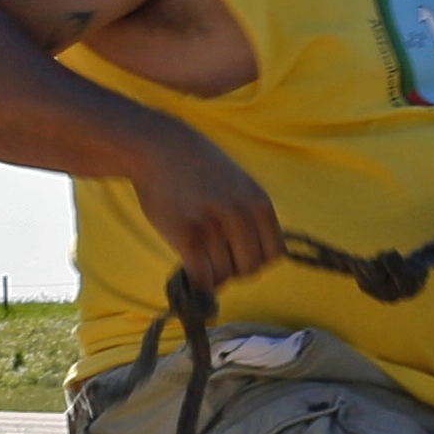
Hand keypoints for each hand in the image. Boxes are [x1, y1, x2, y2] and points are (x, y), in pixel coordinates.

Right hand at [134, 134, 280, 292]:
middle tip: (214, 257)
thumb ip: (252, 219)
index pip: (274, 254)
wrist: (159, 148)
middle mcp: (241, 216)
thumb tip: (254, 262)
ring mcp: (214, 227)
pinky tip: (188, 273)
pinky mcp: (187, 237)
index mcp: (260, 204)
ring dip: (211, 274)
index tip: (238, 254)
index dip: (256, 259)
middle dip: (233, 269)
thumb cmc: (199, 170)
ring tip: (197, 257)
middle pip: (250, 269)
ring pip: (224, 276)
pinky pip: (202, 278)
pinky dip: (197, 285)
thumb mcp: (241, 185)